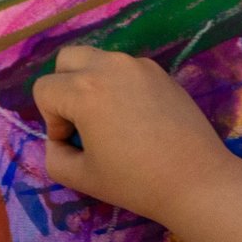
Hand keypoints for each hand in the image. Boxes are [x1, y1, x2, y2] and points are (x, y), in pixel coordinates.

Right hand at [32, 45, 241, 224]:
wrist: (196, 181)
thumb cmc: (135, 182)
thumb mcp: (80, 177)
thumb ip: (54, 156)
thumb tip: (59, 140)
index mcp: (84, 89)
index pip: (44, 89)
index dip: (51, 121)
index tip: (75, 144)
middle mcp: (110, 66)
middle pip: (67, 59)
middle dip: (65, 88)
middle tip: (83, 122)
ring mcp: (139, 65)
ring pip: (99, 60)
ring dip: (93, 84)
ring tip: (112, 121)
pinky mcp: (162, 73)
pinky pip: (127, 70)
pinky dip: (121, 86)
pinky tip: (139, 120)